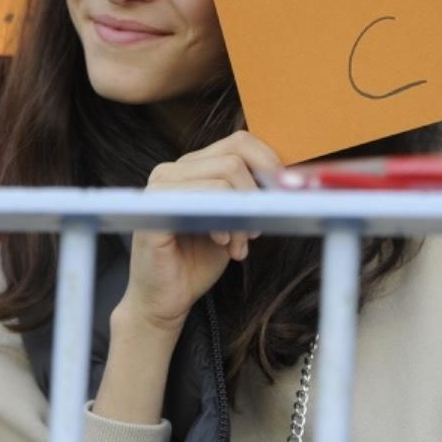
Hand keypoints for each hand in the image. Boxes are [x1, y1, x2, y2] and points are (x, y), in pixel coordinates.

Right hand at [117, 131, 281, 335]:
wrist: (164, 299)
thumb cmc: (197, 260)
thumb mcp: (231, 221)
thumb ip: (247, 196)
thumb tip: (287, 179)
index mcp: (191, 167)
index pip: (239, 142)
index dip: (269, 163)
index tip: (285, 194)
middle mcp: (172, 170)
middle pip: (235, 156)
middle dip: (257, 194)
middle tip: (256, 229)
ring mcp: (159, 187)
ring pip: (225, 176)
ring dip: (243, 214)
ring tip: (239, 244)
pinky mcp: (154, 210)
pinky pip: (204, 198)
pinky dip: (224, 221)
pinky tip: (224, 242)